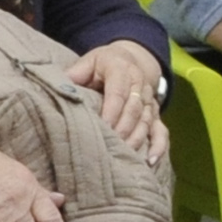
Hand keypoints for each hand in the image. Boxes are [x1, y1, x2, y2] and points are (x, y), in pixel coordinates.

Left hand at [67, 39, 168, 166]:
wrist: (130, 59)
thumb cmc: (102, 65)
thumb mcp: (88, 62)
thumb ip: (75, 74)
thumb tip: (60, 90)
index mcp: (121, 69)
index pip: (118, 92)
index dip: (111, 111)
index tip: (101, 127)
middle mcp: (140, 84)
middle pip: (134, 109)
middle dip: (122, 130)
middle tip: (109, 147)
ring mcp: (150, 100)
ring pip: (146, 122)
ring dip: (135, 140)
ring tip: (122, 156)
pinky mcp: (155, 114)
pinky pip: (162, 131)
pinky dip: (159, 147)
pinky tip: (150, 161)